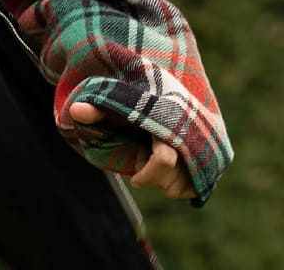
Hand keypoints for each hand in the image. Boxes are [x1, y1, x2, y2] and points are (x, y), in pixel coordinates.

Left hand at [68, 101, 196, 200]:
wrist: (171, 93)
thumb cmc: (141, 98)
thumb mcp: (120, 101)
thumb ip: (99, 107)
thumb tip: (75, 111)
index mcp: (171, 122)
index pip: (164, 160)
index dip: (146, 175)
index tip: (134, 180)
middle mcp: (192, 138)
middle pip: (169, 182)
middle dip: (151, 178)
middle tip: (140, 166)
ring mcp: (204, 153)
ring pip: (178, 188)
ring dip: (162, 179)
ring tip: (154, 158)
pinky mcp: (209, 164)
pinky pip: (190, 190)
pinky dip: (176, 184)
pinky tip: (166, 168)